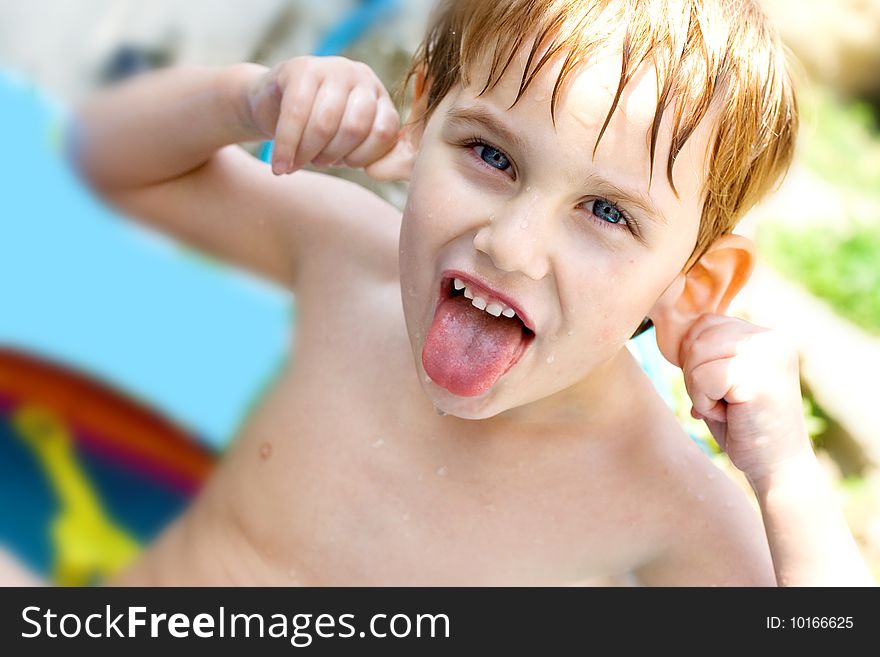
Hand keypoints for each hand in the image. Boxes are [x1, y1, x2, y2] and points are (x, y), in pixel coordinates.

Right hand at [243, 56, 400, 175]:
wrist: (270, 104)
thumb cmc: (315, 131)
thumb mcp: (346, 142)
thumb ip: (366, 152)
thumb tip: (380, 170)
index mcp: (378, 97)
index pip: (384, 132)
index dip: (362, 158)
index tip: (343, 165)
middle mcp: (360, 76)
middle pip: (354, 128)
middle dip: (332, 155)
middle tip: (316, 163)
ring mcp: (331, 67)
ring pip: (325, 123)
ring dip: (307, 153)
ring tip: (295, 163)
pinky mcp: (299, 68)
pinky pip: (295, 114)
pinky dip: (286, 147)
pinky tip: (279, 166)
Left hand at [678, 313, 812, 486]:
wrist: (777, 469)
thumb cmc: (745, 427)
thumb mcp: (724, 380)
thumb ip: (707, 352)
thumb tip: (671, 332)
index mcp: (766, 336)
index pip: (705, 323)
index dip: (695, 358)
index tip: (721, 388)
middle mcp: (771, 339)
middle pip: (698, 337)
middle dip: (695, 374)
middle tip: (725, 402)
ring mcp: (768, 356)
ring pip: (696, 354)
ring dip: (699, 389)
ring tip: (729, 407)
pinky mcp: (758, 379)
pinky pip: (701, 379)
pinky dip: (704, 403)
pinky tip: (731, 416)